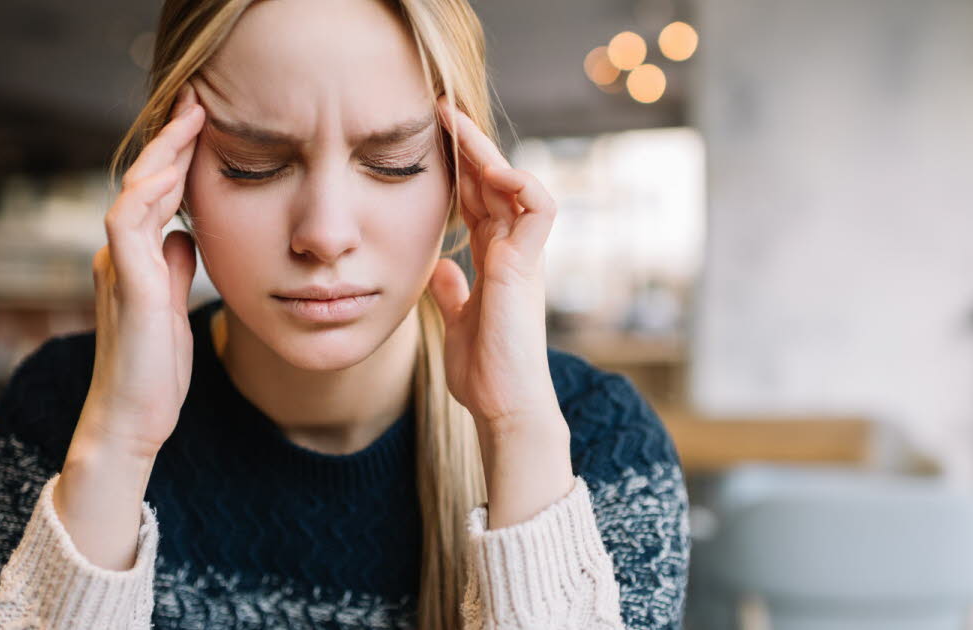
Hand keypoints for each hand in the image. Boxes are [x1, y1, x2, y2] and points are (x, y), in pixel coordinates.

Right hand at [81, 82, 204, 459]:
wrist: (132, 420)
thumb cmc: (154, 371)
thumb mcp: (171, 308)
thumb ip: (173, 268)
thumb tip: (183, 234)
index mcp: (133, 259)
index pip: (154, 195)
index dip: (176, 157)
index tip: (204, 123)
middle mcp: (119, 256)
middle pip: (142, 183)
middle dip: (170, 141)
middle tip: (197, 101)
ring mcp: (117, 268)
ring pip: (133, 193)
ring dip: (162, 155)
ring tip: (190, 120)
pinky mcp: (125, 285)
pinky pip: (127, 225)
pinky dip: (147, 194)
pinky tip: (171, 172)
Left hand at [427, 96, 573, 527]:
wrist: (505, 407)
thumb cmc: (486, 373)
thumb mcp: (458, 323)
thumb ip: (452, 293)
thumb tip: (440, 270)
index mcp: (496, 262)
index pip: (479, 202)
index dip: (460, 170)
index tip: (433, 141)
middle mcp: (513, 254)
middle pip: (495, 185)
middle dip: (470, 147)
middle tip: (442, 111)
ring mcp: (523, 258)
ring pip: (517, 188)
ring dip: (489, 155)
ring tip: (458, 126)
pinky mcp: (528, 268)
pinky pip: (540, 210)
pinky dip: (521, 184)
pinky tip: (493, 169)